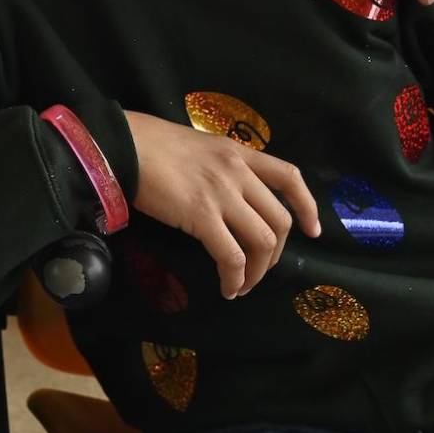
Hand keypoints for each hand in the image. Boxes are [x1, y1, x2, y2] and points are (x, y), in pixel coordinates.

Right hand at [124, 111, 320, 300]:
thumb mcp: (197, 146)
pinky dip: (235, 278)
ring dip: (258, 271)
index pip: (289, 177)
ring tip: (242, 285)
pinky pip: (231, 256)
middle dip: (275, 253)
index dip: (307, 206)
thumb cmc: (148, 143)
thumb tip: (224, 197)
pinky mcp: (201, 216)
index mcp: (238, 153)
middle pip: (279, 220)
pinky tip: (227, 288)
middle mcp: (237, 172)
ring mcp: (221, 194)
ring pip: (262, 241)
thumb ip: (218, 167)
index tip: (312, 230)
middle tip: (260, 268)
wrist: (120, 144)